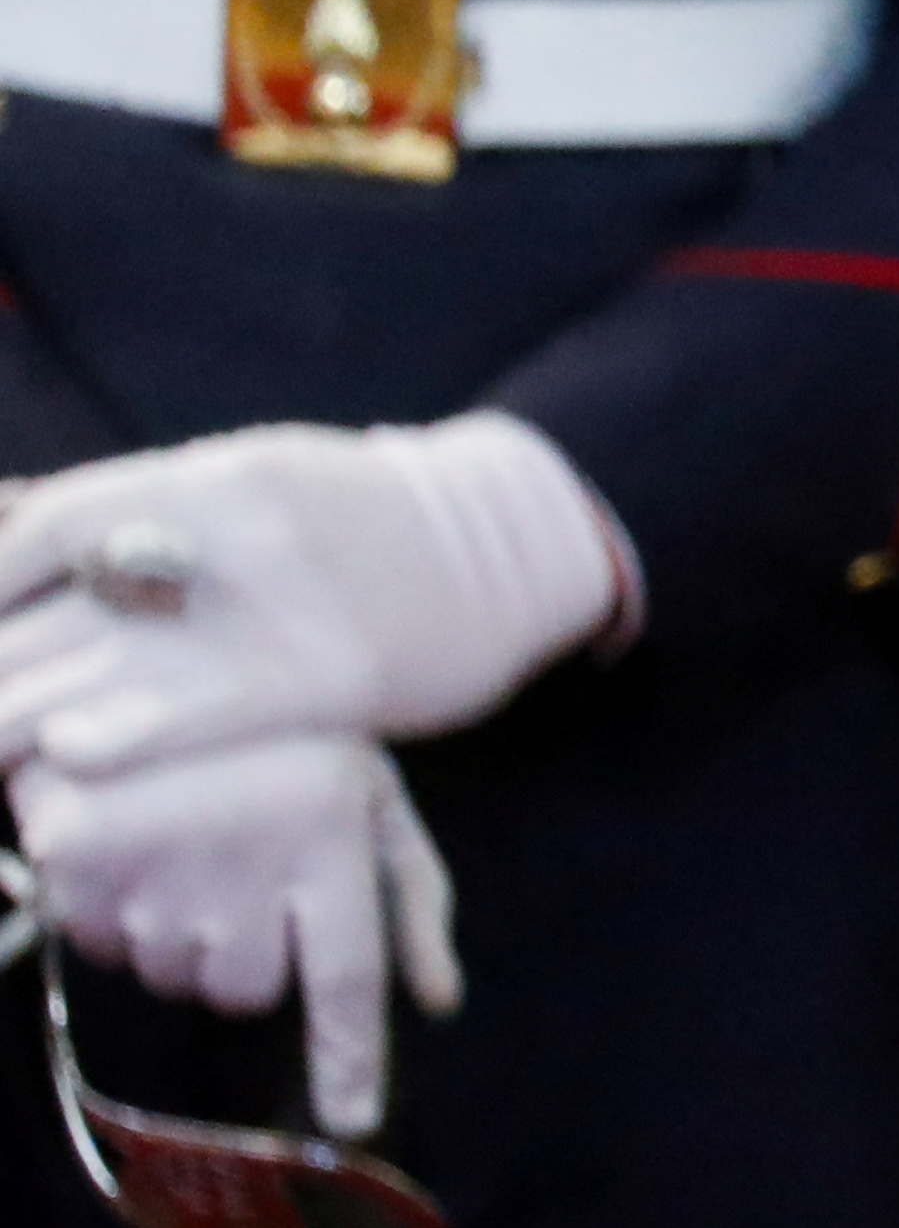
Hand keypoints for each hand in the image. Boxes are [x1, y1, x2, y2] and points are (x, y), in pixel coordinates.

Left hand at [0, 416, 628, 778]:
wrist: (517, 540)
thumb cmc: (371, 520)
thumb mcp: (263, 474)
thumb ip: (157, 507)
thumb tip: (19, 517)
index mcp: (217, 476)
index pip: (52, 523)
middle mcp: (241, 529)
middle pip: (65, 605)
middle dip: (1, 661)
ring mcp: (290, 601)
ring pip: (115, 662)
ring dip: (28, 711)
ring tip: (4, 741)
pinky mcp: (338, 674)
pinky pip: (214, 708)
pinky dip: (135, 729)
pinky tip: (74, 753)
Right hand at [13, 734, 463, 1136]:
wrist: (144, 655)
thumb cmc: (281, 736)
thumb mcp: (367, 794)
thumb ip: (412, 896)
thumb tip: (439, 1000)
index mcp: (329, 836)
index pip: (345, 977)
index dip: (349, 1058)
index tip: (351, 1119)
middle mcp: (246, 863)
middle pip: (248, 988)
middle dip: (245, 953)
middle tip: (240, 876)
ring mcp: (156, 868)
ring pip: (173, 972)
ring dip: (179, 934)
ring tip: (187, 845)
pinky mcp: (75, 866)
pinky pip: (100, 944)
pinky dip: (115, 913)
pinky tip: (134, 845)